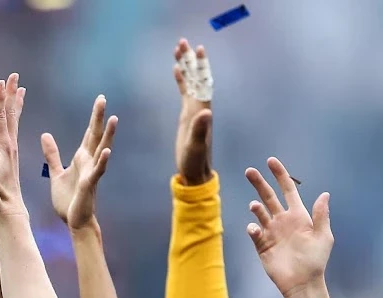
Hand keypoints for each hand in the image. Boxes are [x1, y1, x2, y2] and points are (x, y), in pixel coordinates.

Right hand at [0, 75, 26, 217]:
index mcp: (2, 145)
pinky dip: (14, 117)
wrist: (9, 206)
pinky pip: (12, 129)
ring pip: (13, 119)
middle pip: (10, 113)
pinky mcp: (10, 154)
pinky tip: (12, 118)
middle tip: (14, 76)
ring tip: (20, 89)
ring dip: (15, 103)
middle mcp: (9, 143)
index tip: (0, 81)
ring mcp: (11, 148)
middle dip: (10, 93)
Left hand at [44, 95, 116, 230]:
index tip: (100, 99)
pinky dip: (103, 161)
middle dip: (99, 117)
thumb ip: (52, 154)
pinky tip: (107, 151)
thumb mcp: (56, 173)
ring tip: (114, 119)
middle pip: (96, 135)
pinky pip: (98, 171)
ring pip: (101, 150)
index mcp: (81, 158)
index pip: (90, 133)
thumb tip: (45, 135)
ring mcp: (92, 172)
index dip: (95, 117)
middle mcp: (89, 162)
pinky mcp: (90, 185)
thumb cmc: (68, 199)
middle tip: (103, 98)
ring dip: (108, 135)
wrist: (74, 221)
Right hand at [173, 39, 213, 184]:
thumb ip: (200, 129)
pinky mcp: (187, 115)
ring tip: (179, 49)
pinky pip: (185, 92)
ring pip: (191, 82)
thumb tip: (206, 111)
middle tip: (183, 41)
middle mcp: (200, 106)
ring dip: (186, 66)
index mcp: (202, 111)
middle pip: (196, 77)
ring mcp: (194, 110)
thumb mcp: (196, 145)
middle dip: (190, 59)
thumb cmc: (195, 160)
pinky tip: (176, 71)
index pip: (202, 82)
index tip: (197, 49)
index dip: (200, 66)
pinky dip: (181, 80)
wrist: (196, 171)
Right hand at [245, 158, 331, 297]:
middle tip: (249, 171)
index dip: (280, 175)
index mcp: (298, 215)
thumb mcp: (324, 236)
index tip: (271, 161)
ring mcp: (271, 233)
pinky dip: (253, 229)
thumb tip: (324, 194)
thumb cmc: (316, 260)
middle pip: (268, 197)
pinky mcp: (262, 246)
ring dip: (256, 207)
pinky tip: (255, 229)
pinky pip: (255, 233)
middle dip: (259, 183)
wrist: (302, 282)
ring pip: (260, 213)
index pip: (287, 190)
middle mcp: (283, 221)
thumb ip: (321, 215)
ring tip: (255, 206)